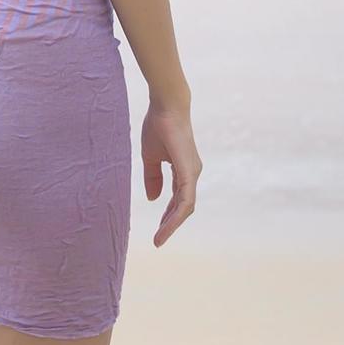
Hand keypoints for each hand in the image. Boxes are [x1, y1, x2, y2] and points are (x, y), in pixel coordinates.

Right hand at [140, 96, 199, 245]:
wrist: (165, 105)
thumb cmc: (158, 126)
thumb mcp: (151, 156)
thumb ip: (152, 177)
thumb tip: (154, 200)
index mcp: (184, 170)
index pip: (178, 199)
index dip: (168, 215)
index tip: (157, 230)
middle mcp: (192, 173)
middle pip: (184, 206)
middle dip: (170, 223)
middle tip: (158, 239)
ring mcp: (192, 173)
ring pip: (186, 207)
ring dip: (172, 224)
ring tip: (159, 238)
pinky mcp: (189, 172)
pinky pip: (185, 200)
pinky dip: (175, 215)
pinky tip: (166, 226)